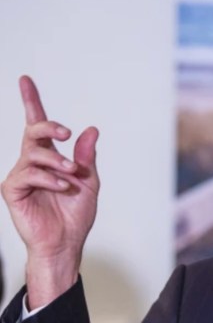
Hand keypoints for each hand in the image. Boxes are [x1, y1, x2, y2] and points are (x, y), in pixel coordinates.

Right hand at [0, 75, 99, 307]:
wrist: (66, 243)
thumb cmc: (76, 215)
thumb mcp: (88, 181)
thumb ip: (86, 157)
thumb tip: (91, 129)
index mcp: (49, 159)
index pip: (37, 125)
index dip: (31, 102)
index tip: (26, 80)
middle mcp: (31, 163)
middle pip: (33, 131)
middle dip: (48, 126)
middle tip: (65, 132)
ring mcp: (20, 176)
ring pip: (34, 153)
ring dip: (56, 162)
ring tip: (71, 175)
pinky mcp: (13, 190)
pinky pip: (28, 174)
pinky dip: (49, 178)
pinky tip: (62, 186)